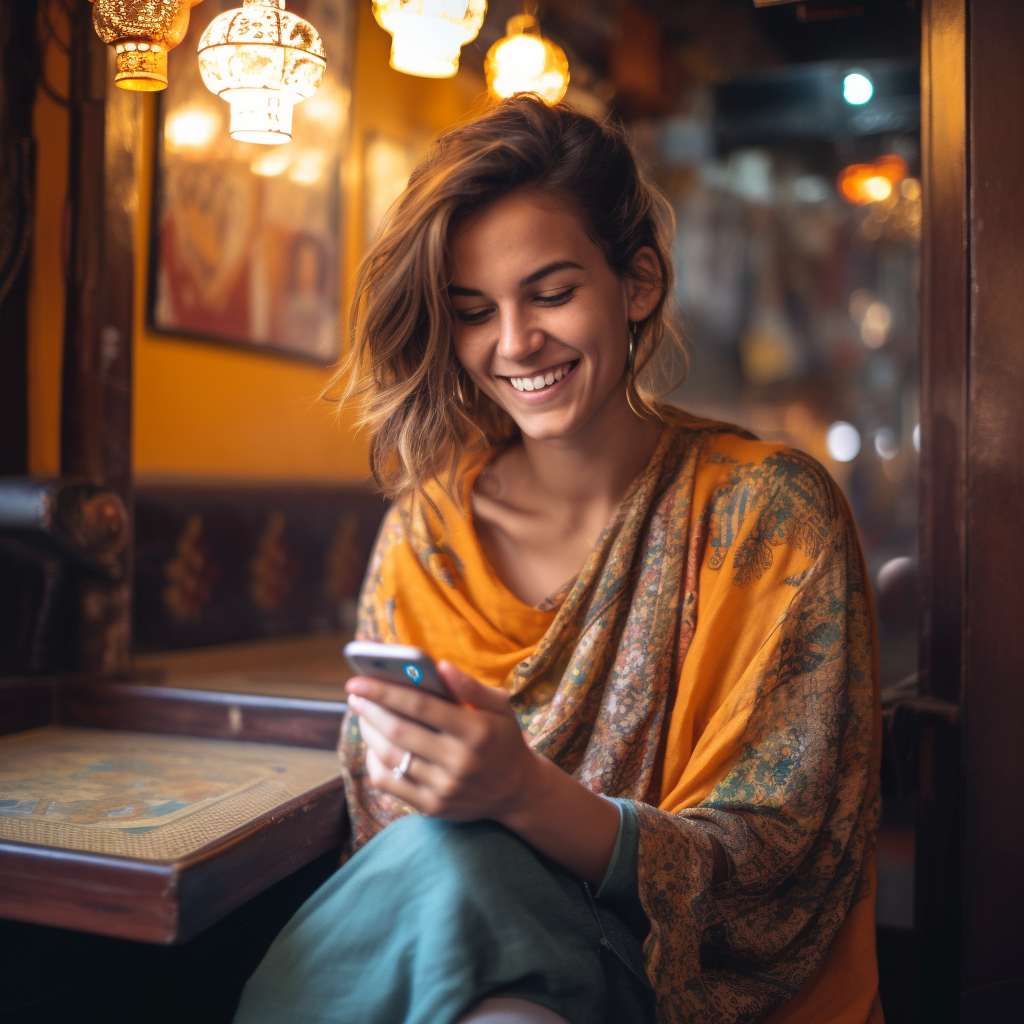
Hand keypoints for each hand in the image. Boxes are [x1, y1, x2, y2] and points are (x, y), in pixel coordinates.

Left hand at [344, 662, 541, 822]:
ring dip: (369, 731)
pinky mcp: (433, 807)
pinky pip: (390, 782)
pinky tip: (374, 744)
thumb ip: (471, 686)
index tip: (358, 679)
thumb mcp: (499, 707)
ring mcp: (445, 788)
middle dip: (370, 709)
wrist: (517, 792)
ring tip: (363, 713)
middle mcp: (460, 761)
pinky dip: (374, 760)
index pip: (421, 705)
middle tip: (355, 693)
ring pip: (391, 756)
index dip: (385, 691)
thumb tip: (440, 666)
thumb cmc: (501, 739)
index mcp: (477, 730)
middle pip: (400, 731)